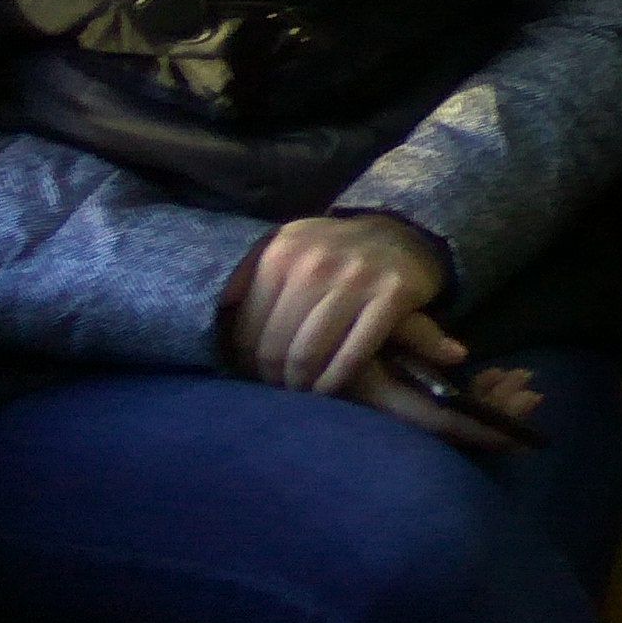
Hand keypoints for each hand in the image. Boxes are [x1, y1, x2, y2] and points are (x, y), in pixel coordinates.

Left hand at [224, 212, 449, 399]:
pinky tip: (327, 388)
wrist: (404, 232)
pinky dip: (334, 381)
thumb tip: (218, 313)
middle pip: (276, 346)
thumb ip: (249, 274)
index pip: (248, 327)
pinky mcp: (392, 294)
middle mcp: (316, 261)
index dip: (247, 361)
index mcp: (282, 251)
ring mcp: (356, 277)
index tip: (256, 373)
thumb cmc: (334, 251)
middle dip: (273, 377)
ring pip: (309, 354)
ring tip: (301, 390)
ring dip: (301, 384)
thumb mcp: (290, 246)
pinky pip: (352, 355)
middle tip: (280, 387)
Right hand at [346, 313, 541, 453]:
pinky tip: (500, 373)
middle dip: (497, 410)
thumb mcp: (382, 313)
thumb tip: (459, 354)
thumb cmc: (347, 308)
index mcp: (387, 395)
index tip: (520, 437)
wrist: (312, 314)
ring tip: (523, 377)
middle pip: (454, 422)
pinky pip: (446, 399)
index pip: (443, 422)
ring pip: (454, 410)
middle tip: (533, 391)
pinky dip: (475, 388)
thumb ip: (417, 334)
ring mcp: (402, 399)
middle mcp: (395, 406)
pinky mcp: (406, 389)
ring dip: (490, 396)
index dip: (482, 430)